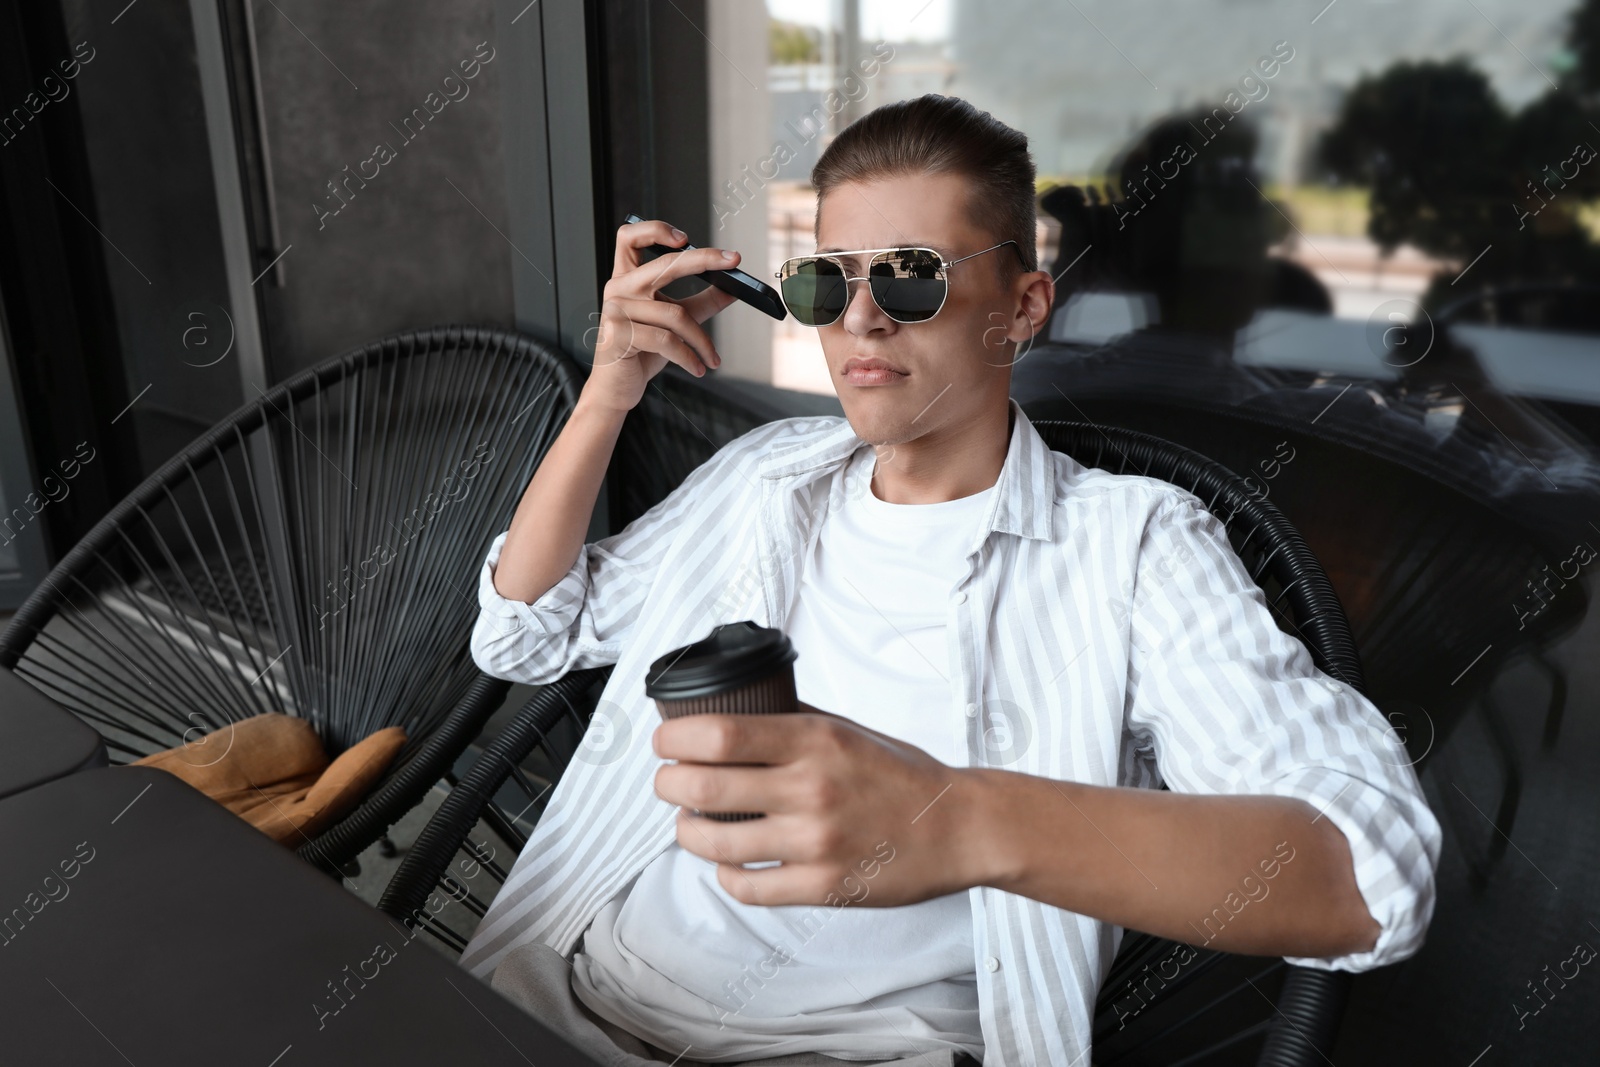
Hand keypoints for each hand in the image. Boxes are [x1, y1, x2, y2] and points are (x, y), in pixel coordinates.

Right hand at [581, 219, 742, 414]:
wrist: (616, 388)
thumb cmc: (641, 352)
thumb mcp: (675, 323)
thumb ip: (701, 303)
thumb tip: (734, 289)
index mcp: (626, 278)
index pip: (629, 237)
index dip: (655, 229)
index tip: (685, 237)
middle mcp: (618, 288)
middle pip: (664, 263)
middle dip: (703, 259)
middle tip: (732, 262)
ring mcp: (616, 310)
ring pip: (675, 313)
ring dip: (702, 340)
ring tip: (712, 357)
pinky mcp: (618, 335)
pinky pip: (667, 340)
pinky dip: (689, 356)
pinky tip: (698, 367)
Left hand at [651, 701, 986, 907]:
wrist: (958, 826)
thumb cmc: (903, 775)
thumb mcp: (848, 728)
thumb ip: (794, 719)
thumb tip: (737, 706)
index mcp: (815, 741)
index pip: (719, 735)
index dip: (675, 739)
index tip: (664, 742)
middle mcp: (811, 789)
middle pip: (703, 787)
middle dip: (668, 784)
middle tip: (667, 782)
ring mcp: (816, 842)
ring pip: (715, 842)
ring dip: (686, 832)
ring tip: (687, 824)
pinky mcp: (823, 886)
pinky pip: (748, 886)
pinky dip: (725, 874)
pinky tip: (727, 862)